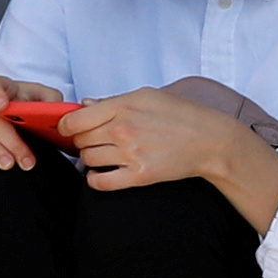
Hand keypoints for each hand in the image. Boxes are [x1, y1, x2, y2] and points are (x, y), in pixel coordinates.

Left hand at [44, 84, 270, 203]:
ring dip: (91, 158)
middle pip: (79, 140)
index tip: (71, 128)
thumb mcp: (148, 96)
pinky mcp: (138, 176)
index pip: (74, 119)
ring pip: (87, 159)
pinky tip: (102, 172)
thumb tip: (85, 104)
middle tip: (96, 140)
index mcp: (123, 106)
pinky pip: (99, 182)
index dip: (67, 125)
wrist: (210, 140)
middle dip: (83, 140)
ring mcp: (130, 154)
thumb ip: (114, 100)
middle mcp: (123, 130)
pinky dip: (95, 178)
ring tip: (105, 154)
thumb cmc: (182, 115)